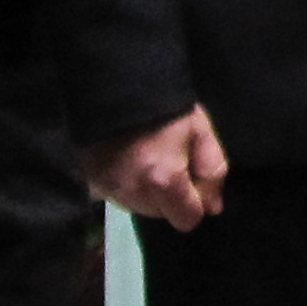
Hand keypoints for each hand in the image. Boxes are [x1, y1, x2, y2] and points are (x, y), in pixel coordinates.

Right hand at [89, 107, 228, 229]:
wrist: (118, 85)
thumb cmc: (166, 108)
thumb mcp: (200, 131)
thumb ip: (212, 170)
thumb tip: (213, 208)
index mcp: (164, 181)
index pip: (187, 220)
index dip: (196, 202)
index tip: (192, 177)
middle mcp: (134, 194)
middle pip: (164, 214)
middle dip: (172, 196)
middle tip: (169, 160)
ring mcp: (110, 190)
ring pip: (141, 208)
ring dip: (149, 192)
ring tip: (148, 158)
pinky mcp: (93, 183)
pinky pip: (120, 197)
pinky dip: (128, 186)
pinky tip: (129, 161)